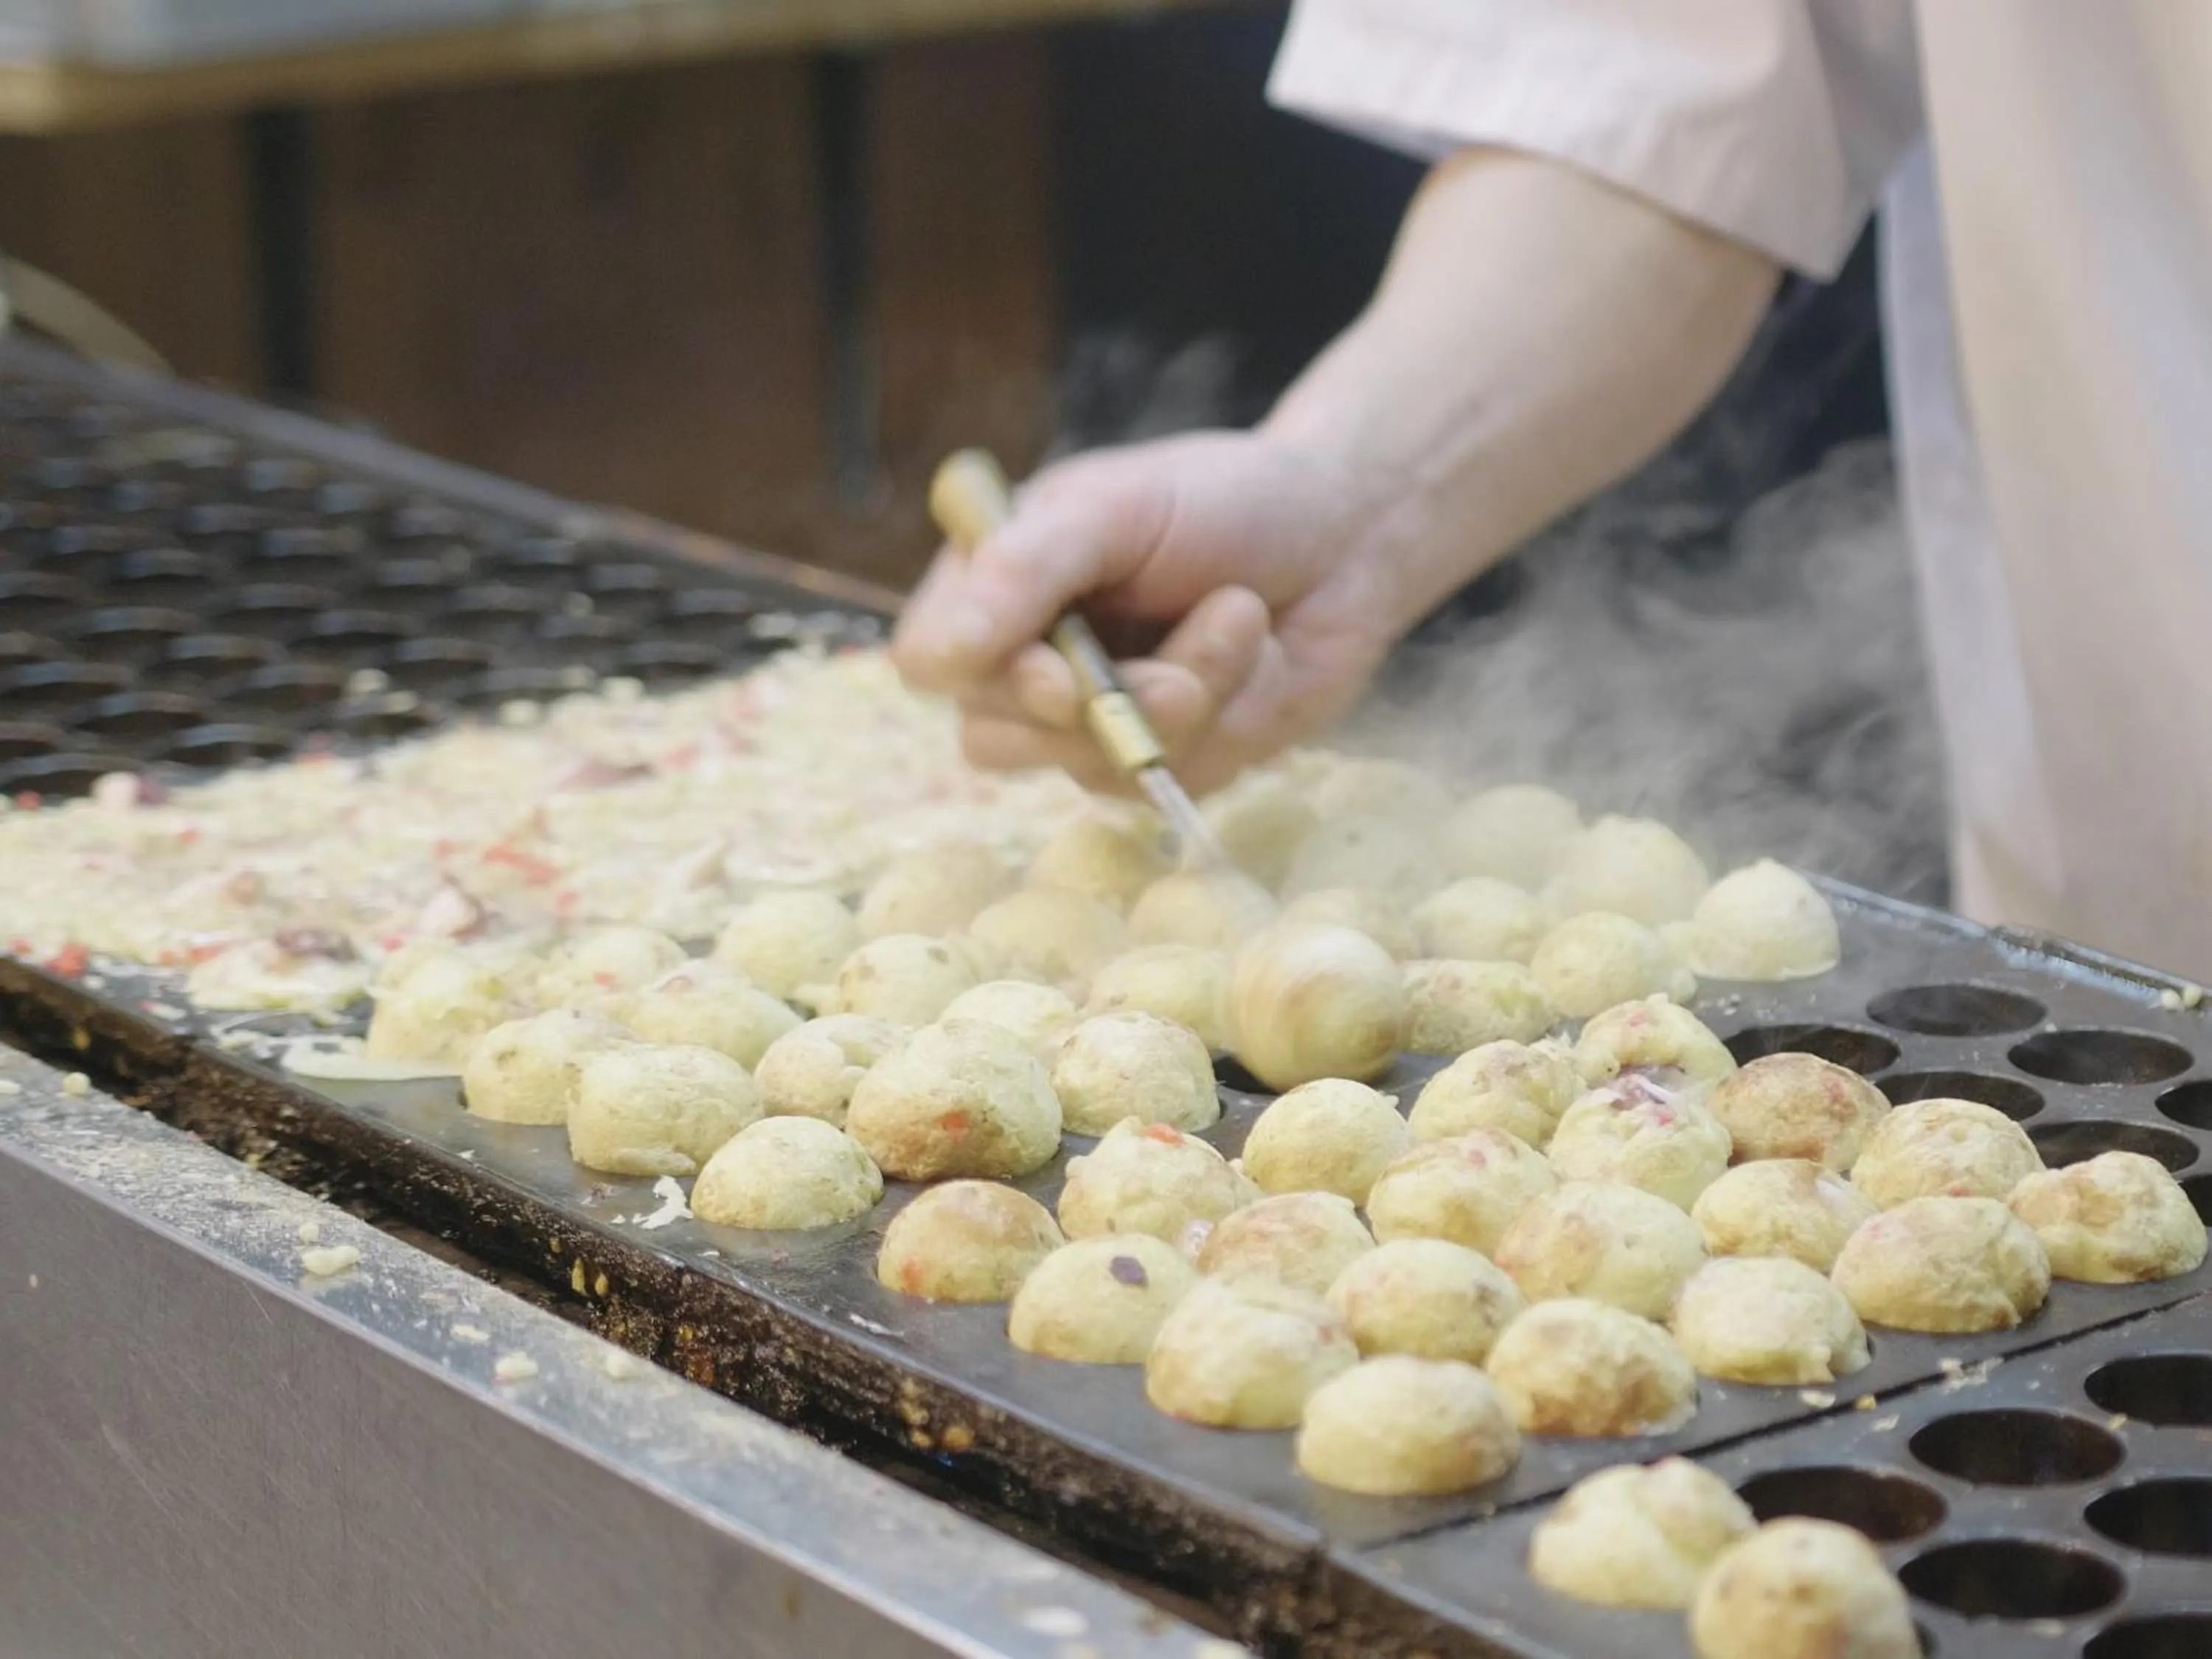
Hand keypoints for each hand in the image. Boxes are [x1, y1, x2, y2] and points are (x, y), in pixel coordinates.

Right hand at [892, 429, 1414, 792]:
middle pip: (996, 738)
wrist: (1348, 539)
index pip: (931, 662)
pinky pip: (1166, 783)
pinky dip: (1225, 721)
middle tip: (1188, 633)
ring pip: (1092, 766)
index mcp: (993, 584)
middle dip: (1104, 696)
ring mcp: (1092, 724)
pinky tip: (1256, 660)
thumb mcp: (1112, 510)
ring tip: (1241, 614)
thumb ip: (1019, 574)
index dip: (988, 678)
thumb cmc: (1224, 501)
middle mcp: (1028, 661)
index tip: (1059, 670)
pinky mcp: (1163, 764)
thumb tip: (927, 661)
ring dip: (1184, 695)